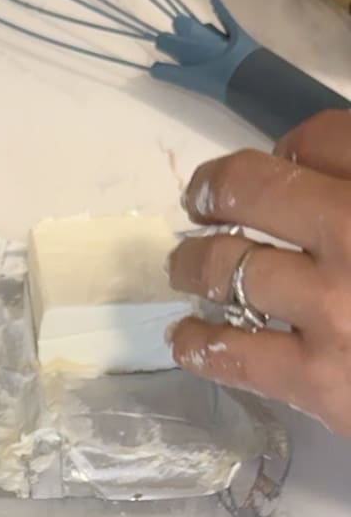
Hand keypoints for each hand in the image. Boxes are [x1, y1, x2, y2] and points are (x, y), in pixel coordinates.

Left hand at [167, 111, 350, 436]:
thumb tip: (320, 171)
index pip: (321, 136)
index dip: (291, 146)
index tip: (283, 161)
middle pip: (252, 188)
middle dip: (216, 189)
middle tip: (201, 200)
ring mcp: (333, 307)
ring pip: (227, 268)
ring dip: (193, 262)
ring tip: (183, 266)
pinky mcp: (319, 379)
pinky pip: (233, 355)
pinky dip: (198, 344)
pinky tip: (186, 337)